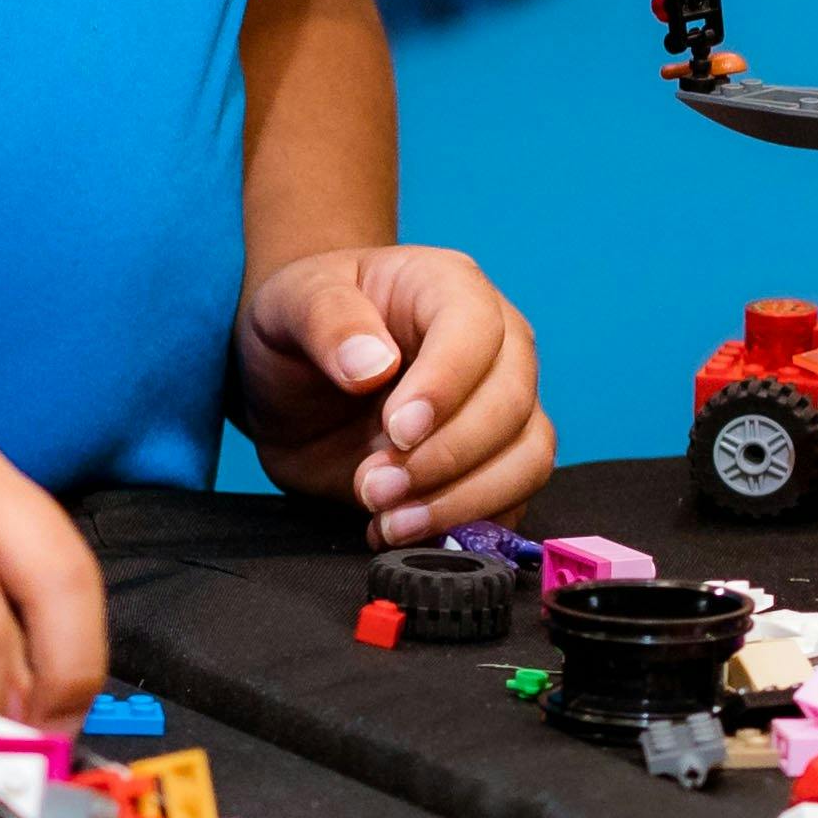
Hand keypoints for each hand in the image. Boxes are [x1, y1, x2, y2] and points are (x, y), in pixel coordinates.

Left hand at [233, 244, 560, 542]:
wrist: (295, 378)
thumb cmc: (301, 324)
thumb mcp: (290, 304)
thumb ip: (327, 321)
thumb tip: (372, 365)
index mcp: (449, 288)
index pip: (477, 330)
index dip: (445, 386)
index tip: (396, 431)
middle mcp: (494, 344)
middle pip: (511, 403)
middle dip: (444, 458)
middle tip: (373, 486)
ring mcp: (501, 406)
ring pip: (526, 457)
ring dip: (463, 500)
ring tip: (390, 520)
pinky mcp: (493, 461)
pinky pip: (512, 498)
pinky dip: (465, 525)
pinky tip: (402, 529)